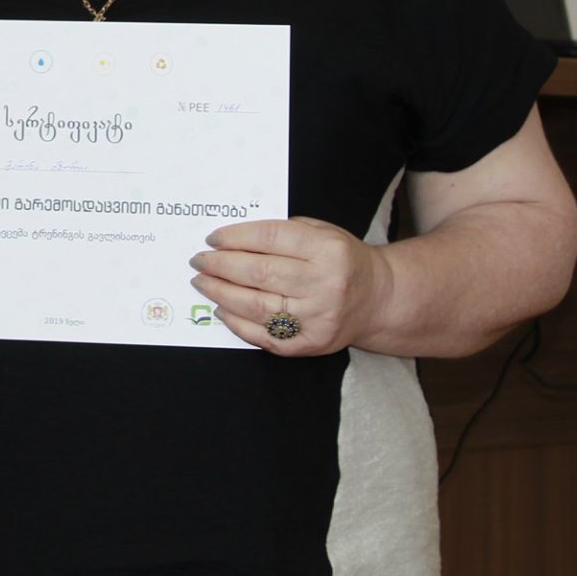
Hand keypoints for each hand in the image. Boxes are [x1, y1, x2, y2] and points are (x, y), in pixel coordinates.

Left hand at [189, 217, 393, 355]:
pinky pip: (265, 336)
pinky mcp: (312, 343)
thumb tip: (230, 238)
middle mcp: (325, 284)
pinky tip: (222, 309)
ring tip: (202, 282)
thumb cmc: (342, 260)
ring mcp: (318, 318)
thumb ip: (283, 232)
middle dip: (221, 265)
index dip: (236, 237)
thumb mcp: (322, 232)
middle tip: (198, 260)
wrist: (378, 300)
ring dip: (221, 293)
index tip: (212, 238)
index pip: (271, 237)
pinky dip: (237, 323)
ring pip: (257, 306)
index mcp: (328, 250)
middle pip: (259, 272)